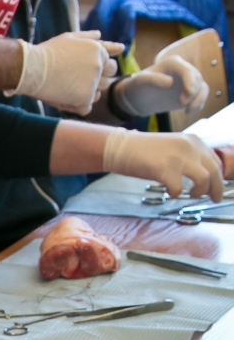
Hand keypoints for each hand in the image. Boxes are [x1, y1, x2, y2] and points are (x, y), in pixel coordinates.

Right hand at [12, 30, 122, 113]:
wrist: (32, 68)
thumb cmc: (48, 52)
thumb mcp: (69, 38)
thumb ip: (88, 37)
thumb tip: (100, 35)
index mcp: (98, 51)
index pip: (110, 64)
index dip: (96, 68)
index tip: (79, 69)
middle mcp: (99, 66)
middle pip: (108, 79)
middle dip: (96, 80)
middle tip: (74, 79)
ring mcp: (93, 82)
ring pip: (98, 94)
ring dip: (86, 93)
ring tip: (67, 88)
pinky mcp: (85, 98)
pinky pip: (86, 108)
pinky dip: (77, 106)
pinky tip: (64, 98)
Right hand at [101, 127, 225, 199]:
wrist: (121, 147)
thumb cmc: (144, 151)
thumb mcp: (173, 147)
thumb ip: (189, 156)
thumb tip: (203, 175)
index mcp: (193, 140)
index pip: (215, 161)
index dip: (218, 177)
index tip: (216, 187)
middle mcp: (189, 146)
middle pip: (214, 171)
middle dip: (216, 189)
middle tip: (214, 199)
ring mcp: (178, 157)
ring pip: (204, 179)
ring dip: (200, 191)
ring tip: (192, 195)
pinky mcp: (165, 169)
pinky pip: (179, 188)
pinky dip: (175, 193)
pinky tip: (169, 191)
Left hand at [116, 38, 209, 122]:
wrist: (139, 97)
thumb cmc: (138, 86)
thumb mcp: (141, 81)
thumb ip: (153, 80)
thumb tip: (171, 82)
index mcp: (173, 63)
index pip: (187, 71)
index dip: (190, 82)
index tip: (188, 95)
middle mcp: (183, 69)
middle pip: (197, 79)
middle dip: (193, 92)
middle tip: (182, 104)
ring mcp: (188, 81)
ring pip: (203, 88)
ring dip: (199, 100)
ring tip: (188, 111)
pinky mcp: (190, 92)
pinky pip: (201, 97)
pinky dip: (199, 105)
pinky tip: (188, 113)